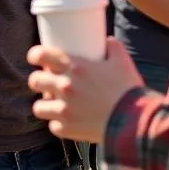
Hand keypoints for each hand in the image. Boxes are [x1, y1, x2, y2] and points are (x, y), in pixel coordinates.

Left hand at [27, 39, 143, 142]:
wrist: (133, 121)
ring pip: (38, 107)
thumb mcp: (122, 60)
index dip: (35, 55)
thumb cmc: (128, 88)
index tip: (36, 58)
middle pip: (35, 81)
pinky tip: (66, 120)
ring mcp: (63, 109)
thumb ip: (113, 46)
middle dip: (38, 80)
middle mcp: (64, 86)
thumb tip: (107, 41)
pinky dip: (58, 123)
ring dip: (45, 104)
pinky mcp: (67, 129)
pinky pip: (53, 126)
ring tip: (53, 104)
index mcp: (74, 66)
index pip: (41, 55)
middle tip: (45, 82)